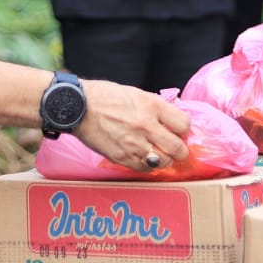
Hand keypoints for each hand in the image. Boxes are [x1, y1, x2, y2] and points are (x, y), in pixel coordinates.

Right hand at [76, 79, 191, 170]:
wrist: (78, 107)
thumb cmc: (106, 96)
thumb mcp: (136, 93)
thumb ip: (155, 108)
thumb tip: (172, 120)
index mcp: (151, 105)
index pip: (184, 124)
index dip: (184, 130)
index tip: (179, 132)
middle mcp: (146, 125)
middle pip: (178, 148)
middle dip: (180, 150)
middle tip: (176, 149)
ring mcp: (134, 144)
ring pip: (163, 162)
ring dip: (164, 159)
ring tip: (158, 153)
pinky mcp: (122, 157)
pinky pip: (144, 169)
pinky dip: (147, 165)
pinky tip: (143, 157)